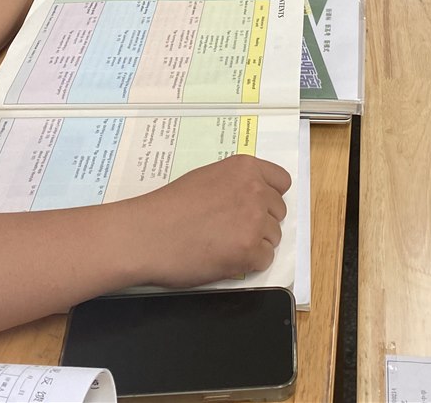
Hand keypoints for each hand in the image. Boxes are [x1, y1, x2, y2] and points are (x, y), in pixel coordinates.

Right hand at [128, 155, 290, 286]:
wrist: (148, 234)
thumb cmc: (170, 206)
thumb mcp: (208, 177)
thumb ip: (236, 182)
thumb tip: (252, 198)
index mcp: (245, 167)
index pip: (282, 181)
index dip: (270, 196)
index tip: (257, 206)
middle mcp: (256, 190)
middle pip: (278, 212)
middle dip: (261, 222)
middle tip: (232, 229)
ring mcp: (255, 220)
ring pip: (274, 237)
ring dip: (255, 243)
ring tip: (225, 244)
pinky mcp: (250, 250)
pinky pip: (265, 259)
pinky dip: (249, 263)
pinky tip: (225, 258)